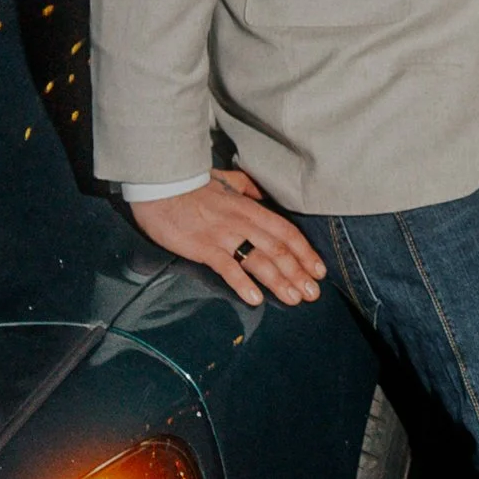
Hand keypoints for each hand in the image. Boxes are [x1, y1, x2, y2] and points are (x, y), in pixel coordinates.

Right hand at [128, 169, 325, 308]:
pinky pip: (227, 268)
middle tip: (313, 294)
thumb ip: (248, 188)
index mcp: (250, 208)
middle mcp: (242, 223)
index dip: (305, 252)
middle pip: (278, 250)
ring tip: (294, 299)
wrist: (159, 184)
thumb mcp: (227, 179)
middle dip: (299, 273)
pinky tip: (255, 300)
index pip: (286, 232)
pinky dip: (242, 284)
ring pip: (258, 261)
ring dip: (279, 282)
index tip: (319, 270)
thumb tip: (264, 194)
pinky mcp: (203, 247)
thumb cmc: (192, 183)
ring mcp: (223, 236)